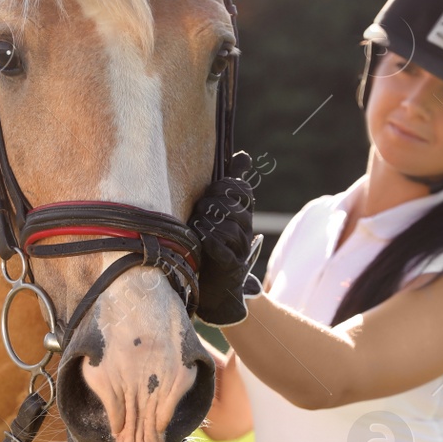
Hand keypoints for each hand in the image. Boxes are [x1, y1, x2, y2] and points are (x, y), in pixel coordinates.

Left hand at [189, 151, 264, 326]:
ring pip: (230, 228)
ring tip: (197, 222)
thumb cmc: (214, 241)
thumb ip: (231, 183)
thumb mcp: (221, 211)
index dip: (227, 185)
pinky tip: (198, 235)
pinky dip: (210, 240)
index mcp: (243, 214)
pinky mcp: (230, 267)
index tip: (211, 189)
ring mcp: (240, 250)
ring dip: (209, 222)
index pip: (244, 191)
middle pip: (236, 209)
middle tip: (200, 207)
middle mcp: (245, 231)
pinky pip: (223, 249)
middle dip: (215, 203)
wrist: (215, 286)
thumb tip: (244, 155)